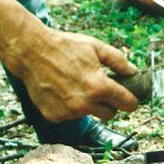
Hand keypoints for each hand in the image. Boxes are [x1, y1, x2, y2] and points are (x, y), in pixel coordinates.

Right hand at [14, 30, 138, 122]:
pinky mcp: (55, 116)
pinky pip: (70, 116)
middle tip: (101, 91)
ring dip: (88, 104)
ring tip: (75, 85)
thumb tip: (133, 72)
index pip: (128, 104)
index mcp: (100, 87)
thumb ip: (118, 61)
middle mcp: (86, 103)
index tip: (130, 100)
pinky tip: (61, 91)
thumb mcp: (95, 47)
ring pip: (89, 114)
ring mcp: (69, 112)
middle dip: (110, 104)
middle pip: (111, 114)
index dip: (132, 101)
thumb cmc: (64, 47)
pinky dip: (69, 107)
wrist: (29, 52)